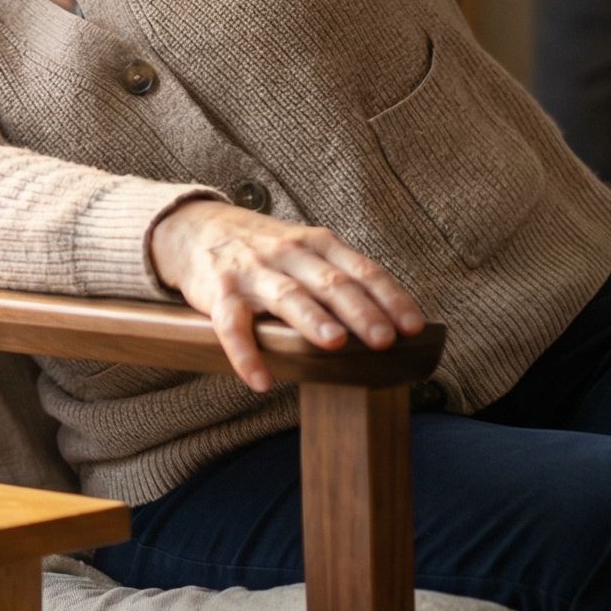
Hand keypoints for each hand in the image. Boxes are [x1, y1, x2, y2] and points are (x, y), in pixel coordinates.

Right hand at [147, 198, 425, 391]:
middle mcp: (289, 253)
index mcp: (319, 244)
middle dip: (360, 311)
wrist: (196, 228)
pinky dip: (245, 354)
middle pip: (331, 282)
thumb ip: (341, 277)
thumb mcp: (307, 251)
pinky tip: (260, 381)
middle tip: (384, 340)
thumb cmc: (266, 251)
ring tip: (334, 343)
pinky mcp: (220, 293)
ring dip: (312, 319)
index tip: (414, 327)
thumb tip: (391, 322)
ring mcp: (253, 272)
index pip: (363, 270)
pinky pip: (233, 326)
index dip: (390, 298)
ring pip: (287, 295)